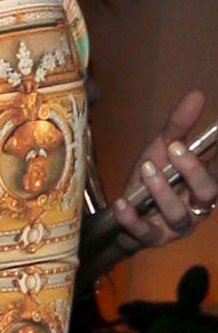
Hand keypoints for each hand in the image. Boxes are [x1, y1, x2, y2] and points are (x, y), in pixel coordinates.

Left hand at [102, 89, 216, 253]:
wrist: (123, 211)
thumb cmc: (151, 179)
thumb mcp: (162, 149)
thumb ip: (179, 126)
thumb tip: (197, 92)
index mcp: (205, 184)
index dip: (216, 161)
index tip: (208, 146)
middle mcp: (197, 207)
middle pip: (207, 193)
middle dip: (193, 171)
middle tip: (175, 148)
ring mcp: (175, 226)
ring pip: (177, 214)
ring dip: (162, 191)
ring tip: (147, 168)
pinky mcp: (151, 239)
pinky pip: (144, 232)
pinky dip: (132, 218)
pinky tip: (123, 203)